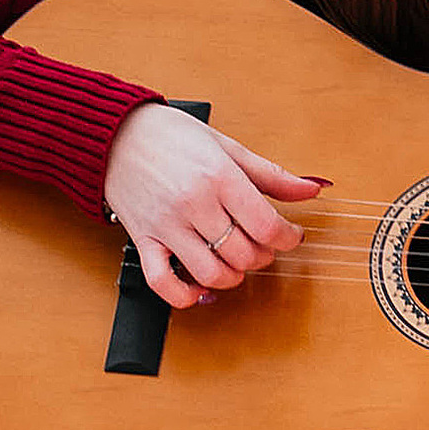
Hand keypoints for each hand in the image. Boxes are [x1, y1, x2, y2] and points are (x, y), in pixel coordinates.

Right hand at [103, 101, 322, 310]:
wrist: (117, 133)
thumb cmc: (172, 137)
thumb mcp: (228, 147)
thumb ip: (271, 175)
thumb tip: (312, 189)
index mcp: (219, 177)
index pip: (266, 226)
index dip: (288, 238)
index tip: (291, 236)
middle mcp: (193, 204)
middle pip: (243, 254)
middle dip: (263, 256)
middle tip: (262, 245)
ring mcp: (166, 226)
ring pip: (211, 274)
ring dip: (232, 277)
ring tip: (235, 262)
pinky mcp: (143, 240)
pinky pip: (163, 284)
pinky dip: (185, 296)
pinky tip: (199, 288)